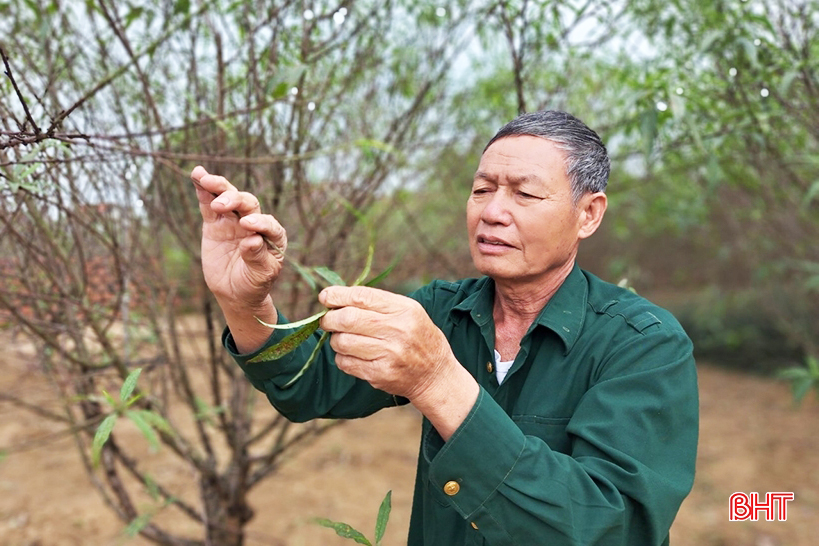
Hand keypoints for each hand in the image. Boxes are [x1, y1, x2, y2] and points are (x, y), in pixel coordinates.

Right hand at [190, 166, 285, 315]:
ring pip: (229, 197)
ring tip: (205, 179)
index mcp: (273, 235)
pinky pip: (209, 204)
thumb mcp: (260, 275)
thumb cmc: (254, 283)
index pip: (268, 222)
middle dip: (235, 200)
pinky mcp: (215, 223)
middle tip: (221, 205)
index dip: (259, 222)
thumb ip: (257, 257)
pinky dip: (203, 190)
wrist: (235, 292)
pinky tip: (197, 175)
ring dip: (218, 186)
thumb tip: (251, 240)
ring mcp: (234, 220)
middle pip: (247, 203)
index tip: (246, 225)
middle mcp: (255, 222)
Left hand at [319, 286, 478, 438]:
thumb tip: (336, 298)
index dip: (337, 295)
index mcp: (404, 310)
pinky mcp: (380, 374)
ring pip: (342, 342)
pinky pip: (346, 363)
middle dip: (330, 319)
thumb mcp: (409, 312)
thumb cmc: (417, 337)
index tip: (324, 297)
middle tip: (327, 320)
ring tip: (343, 339)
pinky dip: (342, 358)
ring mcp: (389, 354)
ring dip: (335, 340)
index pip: (362, 297)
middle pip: (347, 319)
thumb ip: (377, 303)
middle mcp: (398, 330)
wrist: (435, 375)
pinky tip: (352, 355)